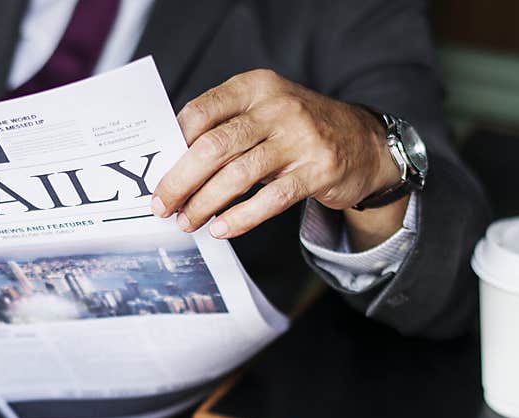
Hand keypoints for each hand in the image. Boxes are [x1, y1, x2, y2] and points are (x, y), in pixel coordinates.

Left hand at [151, 69, 403, 244]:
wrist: (364, 143)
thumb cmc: (298, 132)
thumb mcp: (263, 113)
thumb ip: (225, 129)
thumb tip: (172, 166)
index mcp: (254, 87)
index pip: (201, 112)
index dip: (172, 146)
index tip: (155, 175)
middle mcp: (276, 107)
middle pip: (213, 147)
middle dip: (180, 181)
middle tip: (162, 207)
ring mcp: (299, 139)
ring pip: (238, 176)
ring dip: (205, 204)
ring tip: (187, 223)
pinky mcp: (316, 171)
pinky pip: (270, 199)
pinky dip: (240, 218)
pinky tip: (221, 230)